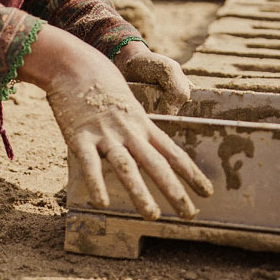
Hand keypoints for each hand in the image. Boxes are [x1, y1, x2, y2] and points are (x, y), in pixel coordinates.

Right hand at [22, 26, 210, 220]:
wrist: (71, 62)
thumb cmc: (98, 79)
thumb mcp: (126, 100)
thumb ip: (135, 123)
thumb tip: (146, 141)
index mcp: (142, 123)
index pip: (172, 152)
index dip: (191, 173)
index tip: (208, 192)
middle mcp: (128, 131)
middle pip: (156, 164)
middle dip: (175, 191)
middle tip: (191, 215)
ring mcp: (105, 134)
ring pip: (127, 167)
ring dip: (141, 193)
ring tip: (153, 216)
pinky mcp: (79, 136)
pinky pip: (89, 164)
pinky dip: (96, 183)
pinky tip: (101, 203)